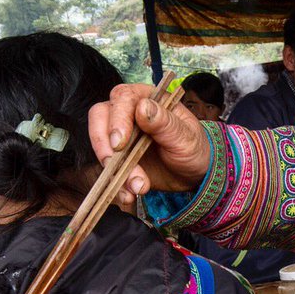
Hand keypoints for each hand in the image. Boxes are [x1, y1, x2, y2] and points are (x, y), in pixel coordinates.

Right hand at [89, 83, 211, 205]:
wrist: (194, 174)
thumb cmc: (193, 148)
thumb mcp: (185, 136)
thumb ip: (164, 122)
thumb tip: (142, 107)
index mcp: (148, 99)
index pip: (122, 98)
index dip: (117, 119)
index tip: (119, 143)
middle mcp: (129, 114)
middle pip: (100, 118)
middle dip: (104, 144)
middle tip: (114, 164)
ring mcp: (121, 137)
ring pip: (102, 146)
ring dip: (114, 170)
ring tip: (137, 186)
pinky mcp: (118, 159)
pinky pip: (108, 170)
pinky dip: (116, 185)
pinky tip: (129, 194)